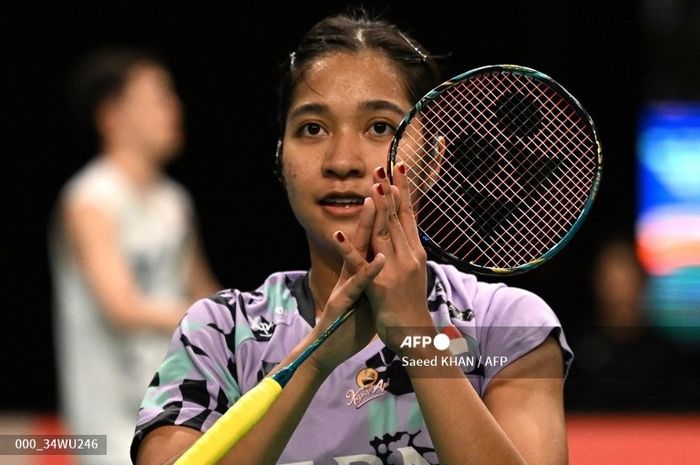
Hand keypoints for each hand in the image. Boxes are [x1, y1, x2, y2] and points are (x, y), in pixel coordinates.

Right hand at [307, 202, 384, 374]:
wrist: (330, 348)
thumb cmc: (351, 321)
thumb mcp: (367, 293)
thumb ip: (374, 274)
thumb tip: (388, 258)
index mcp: (360, 268)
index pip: (374, 234)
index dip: (383, 211)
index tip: (393, 186)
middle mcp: (351, 270)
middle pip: (365, 234)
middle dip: (374, 206)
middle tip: (380, 177)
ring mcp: (346, 284)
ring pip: (356, 251)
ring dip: (365, 227)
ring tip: (373, 203)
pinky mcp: (342, 301)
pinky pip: (358, 284)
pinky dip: (369, 270)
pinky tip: (380, 258)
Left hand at [365, 163, 436, 352]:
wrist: (415, 336)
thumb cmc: (410, 305)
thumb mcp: (411, 273)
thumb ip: (407, 252)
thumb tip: (404, 231)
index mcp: (414, 252)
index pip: (408, 215)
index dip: (402, 190)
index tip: (398, 167)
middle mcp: (408, 257)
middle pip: (398, 218)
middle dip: (390, 191)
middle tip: (383, 166)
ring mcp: (395, 270)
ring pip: (385, 234)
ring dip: (378, 210)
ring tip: (372, 189)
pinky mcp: (378, 286)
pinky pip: (360, 265)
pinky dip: (349, 250)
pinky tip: (338, 235)